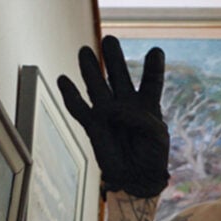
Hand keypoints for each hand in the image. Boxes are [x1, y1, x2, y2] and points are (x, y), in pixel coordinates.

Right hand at [58, 35, 170, 198]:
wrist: (137, 180)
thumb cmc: (152, 157)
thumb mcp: (157, 136)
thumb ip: (140, 118)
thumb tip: (112, 108)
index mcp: (148, 105)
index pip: (151, 81)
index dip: (153, 67)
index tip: (156, 52)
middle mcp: (126, 104)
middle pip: (119, 75)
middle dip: (114, 58)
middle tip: (110, 40)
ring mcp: (107, 113)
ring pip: (96, 86)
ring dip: (91, 70)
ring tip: (85, 52)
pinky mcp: (93, 125)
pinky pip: (78, 108)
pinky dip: (70, 96)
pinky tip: (63, 80)